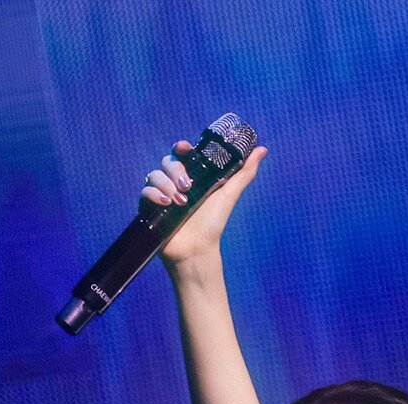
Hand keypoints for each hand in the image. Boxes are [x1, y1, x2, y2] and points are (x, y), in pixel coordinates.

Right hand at [143, 140, 268, 266]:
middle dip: (176, 170)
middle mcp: (174, 182)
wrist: (197, 250)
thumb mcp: (229, 195)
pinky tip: (167, 204)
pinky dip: (155, 195)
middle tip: (188, 187)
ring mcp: (161, 194)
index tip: (185, 148)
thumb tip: (262, 149)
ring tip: (180, 202)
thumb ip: (244, 172)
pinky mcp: (149, 207)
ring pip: (155, 174)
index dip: (181, 148)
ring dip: (167, 185)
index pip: (182, 154)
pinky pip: (145, 191)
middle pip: (168, 162)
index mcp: (192, 177)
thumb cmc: (213, 224)